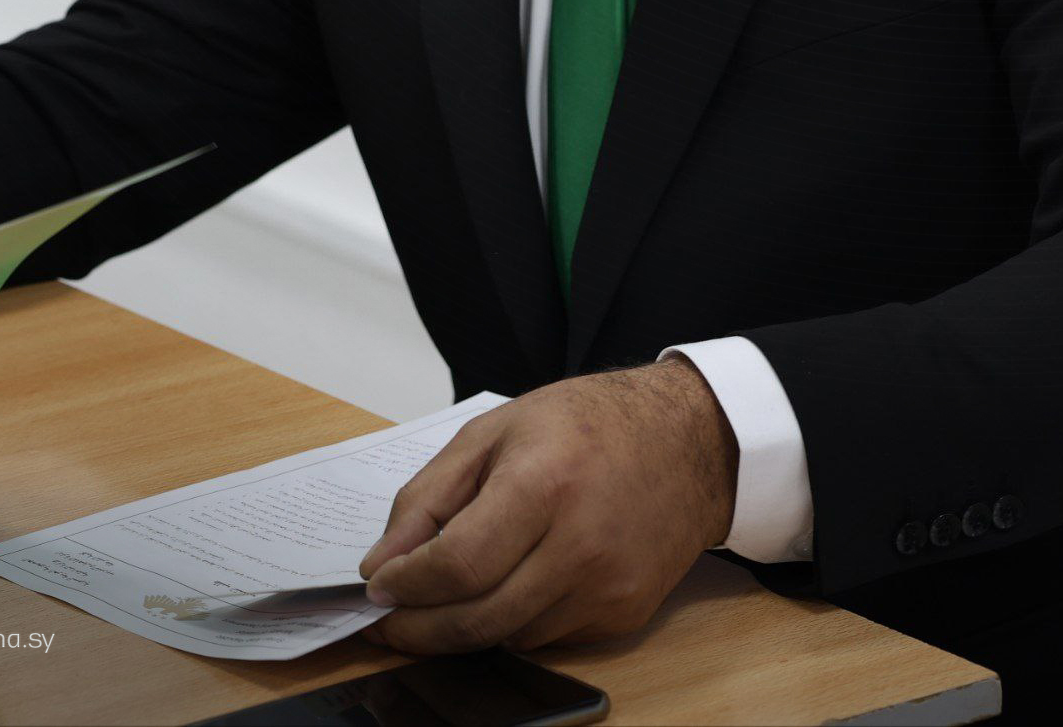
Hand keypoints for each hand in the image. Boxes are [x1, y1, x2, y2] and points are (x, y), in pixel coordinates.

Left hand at [356, 359, 737, 652]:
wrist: (686, 443)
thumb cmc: (584, 425)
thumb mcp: (490, 433)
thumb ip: (427, 497)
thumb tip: (381, 563)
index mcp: (542, 485)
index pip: (456, 563)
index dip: (406, 585)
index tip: (376, 586)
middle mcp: (580, 545)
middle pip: (478, 617)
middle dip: (419, 628)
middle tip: (386, 622)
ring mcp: (608, 587)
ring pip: (509, 636)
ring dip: (462, 628)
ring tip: (437, 601)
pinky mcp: (624, 614)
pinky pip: (547, 637)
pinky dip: (511, 623)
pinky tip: (504, 588)